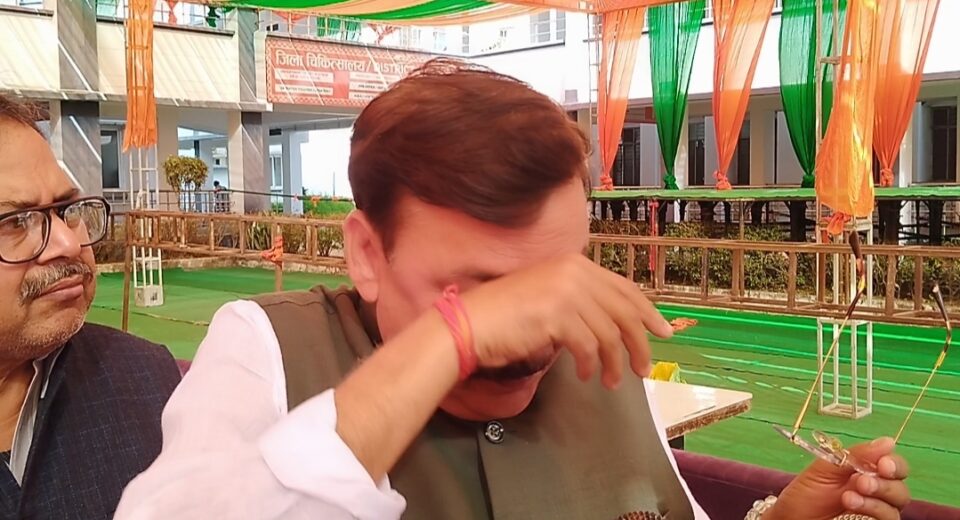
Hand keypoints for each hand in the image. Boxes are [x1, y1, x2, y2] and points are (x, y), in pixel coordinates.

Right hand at [459, 254, 673, 387]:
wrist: (469, 323)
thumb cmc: (505, 315)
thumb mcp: (548, 297)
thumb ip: (579, 301)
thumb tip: (614, 327)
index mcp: (574, 263)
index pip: (623, 288)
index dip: (647, 312)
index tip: (662, 332)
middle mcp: (574, 272)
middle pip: (624, 310)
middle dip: (640, 343)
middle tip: (645, 369)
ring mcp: (566, 291)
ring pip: (609, 333)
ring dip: (614, 362)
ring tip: (611, 381)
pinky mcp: (557, 315)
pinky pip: (588, 346)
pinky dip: (591, 365)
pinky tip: (585, 374)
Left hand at [767, 437, 909, 519]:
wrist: (790, 517)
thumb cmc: (806, 493)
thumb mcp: (825, 468)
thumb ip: (855, 456)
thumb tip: (887, 442)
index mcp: (868, 473)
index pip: (895, 467)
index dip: (895, 464)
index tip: (883, 463)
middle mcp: (877, 494)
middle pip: (900, 489)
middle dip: (885, 484)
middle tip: (861, 482)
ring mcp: (875, 513)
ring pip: (895, 508)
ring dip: (876, 501)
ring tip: (848, 497)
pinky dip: (874, 512)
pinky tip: (853, 504)